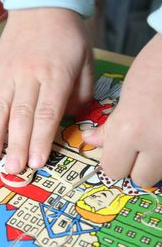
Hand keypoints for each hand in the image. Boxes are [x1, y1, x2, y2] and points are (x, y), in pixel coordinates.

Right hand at [0, 8, 92, 173]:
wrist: (43, 5)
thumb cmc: (68, 37)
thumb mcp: (87, 62)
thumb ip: (81, 94)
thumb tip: (69, 118)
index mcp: (55, 77)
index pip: (47, 115)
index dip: (42, 141)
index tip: (37, 163)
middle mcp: (29, 77)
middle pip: (22, 116)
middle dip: (17, 146)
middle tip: (12, 170)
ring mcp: (8, 72)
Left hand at [83, 34, 161, 186]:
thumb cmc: (155, 67)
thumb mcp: (125, 96)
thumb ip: (110, 127)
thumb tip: (91, 140)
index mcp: (130, 131)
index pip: (113, 170)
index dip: (114, 162)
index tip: (117, 154)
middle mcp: (156, 146)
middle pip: (141, 179)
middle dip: (137, 168)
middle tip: (139, 149)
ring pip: (160, 174)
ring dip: (155, 163)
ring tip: (155, 138)